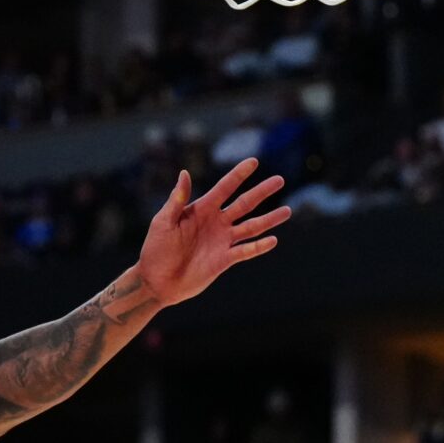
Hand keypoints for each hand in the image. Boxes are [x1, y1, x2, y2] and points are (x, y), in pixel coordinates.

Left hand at [135, 157, 288, 304]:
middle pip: (244, 204)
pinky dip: (259, 247)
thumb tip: (185, 173)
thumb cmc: (155, 249)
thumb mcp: (163, 221)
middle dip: (261, 192)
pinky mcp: (224, 260)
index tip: (253, 161)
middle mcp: (216, 222)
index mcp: (201, 209)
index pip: (224, 187)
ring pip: (251, 226)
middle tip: (279, 179)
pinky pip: (246, 251)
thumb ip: (176, 200)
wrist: (156, 281)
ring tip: (287, 210)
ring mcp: (222, 241)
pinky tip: (273, 240)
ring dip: (269, 219)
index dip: (238, 174)